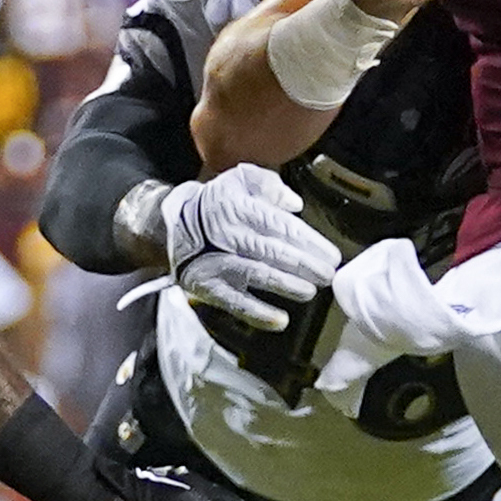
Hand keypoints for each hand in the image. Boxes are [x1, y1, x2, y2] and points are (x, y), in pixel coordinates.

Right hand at [161, 165, 339, 331]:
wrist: (170, 227)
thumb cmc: (215, 204)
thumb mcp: (239, 179)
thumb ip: (269, 185)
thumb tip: (295, 204)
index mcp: (238, 207)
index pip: (277, 225)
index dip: (306, 240)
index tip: (330, 254)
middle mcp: (227, 235)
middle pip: (270, 250)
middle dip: (303, 264)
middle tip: (327, 274)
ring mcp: (217, 263)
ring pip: (255, 275)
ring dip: (284, 285)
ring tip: (309, 291)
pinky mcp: (209, 287)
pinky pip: (234, 302)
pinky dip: (257, 313)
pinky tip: (280, 321)